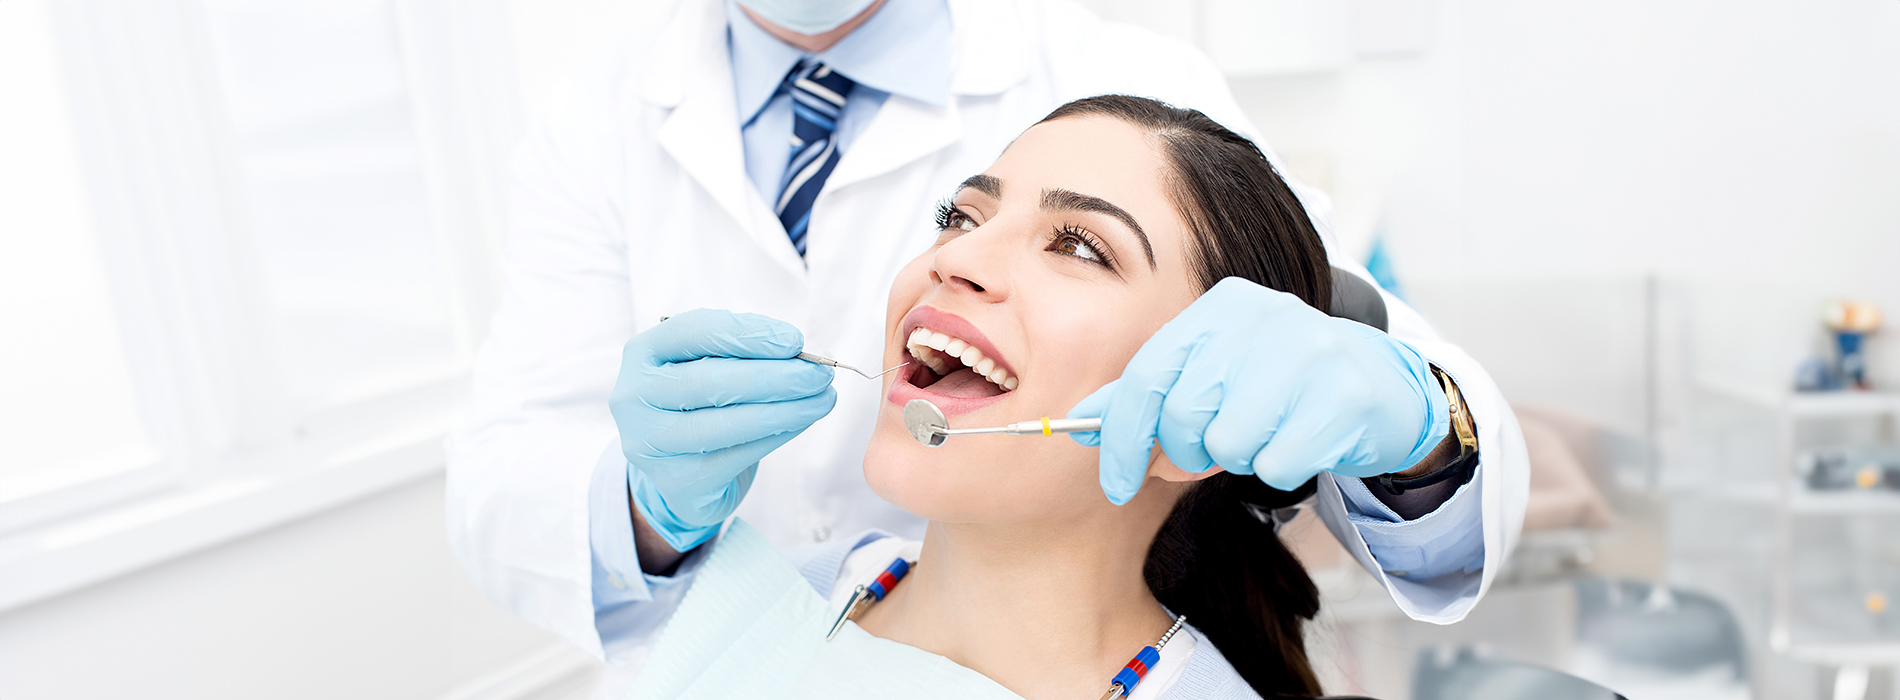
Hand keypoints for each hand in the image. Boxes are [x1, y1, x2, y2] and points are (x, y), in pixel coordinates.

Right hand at [611, 309, 836, 551]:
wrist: (682, 469)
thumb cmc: (702, 403)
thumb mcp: (710, 365)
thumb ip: (743, 352)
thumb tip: (797, 352)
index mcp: (643, 353)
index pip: (693, 331)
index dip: (747, 334)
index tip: (795, 341)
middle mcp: (634, 396)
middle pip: (710, 380)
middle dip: (775, 376)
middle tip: (819, 375)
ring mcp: (650, 442)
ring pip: (726, 422)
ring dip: (785, 409)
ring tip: (823, 399)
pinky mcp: (676, 480)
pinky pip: (737, 455)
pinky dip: (777, 435)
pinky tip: (802, 421)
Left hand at [1069, 277, 1448, 502]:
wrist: (1382, 386)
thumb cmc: (1280, 385)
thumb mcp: (1213, 372)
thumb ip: (1150, 394)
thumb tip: (1080, 423)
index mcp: (1221, 306)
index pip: (1146, 376)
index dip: (1121, 438)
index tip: (1114, 483)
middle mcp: (1262, 317)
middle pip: (1183, 416)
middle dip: (1186, 454)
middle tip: (1210, 454)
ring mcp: (1308, 354)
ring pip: (1229, 443)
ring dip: (1240, 459)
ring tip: (1267, 434)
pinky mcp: (1345, 397)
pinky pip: (1277, 463)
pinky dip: (1281, 467)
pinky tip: (1303, 440)